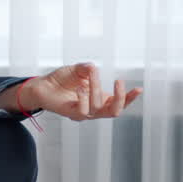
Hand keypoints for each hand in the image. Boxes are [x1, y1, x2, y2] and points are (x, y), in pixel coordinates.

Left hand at [19, 62, 141, 121]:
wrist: (42, 85)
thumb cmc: (62, 79)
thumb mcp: (78, 70)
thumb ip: (87, 69)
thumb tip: (93, 67)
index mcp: (100, 99)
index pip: (119, 103)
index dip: (130, 98)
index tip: (139, 89)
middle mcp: (94, 109)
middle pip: (115, 112)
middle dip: (121, 98)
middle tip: (119, 81)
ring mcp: (83, 113)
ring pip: (98, 107)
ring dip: (96, 89)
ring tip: (90, 75)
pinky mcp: (71, 114)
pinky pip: (82, 111)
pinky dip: (83, 98)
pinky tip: (80, 87)